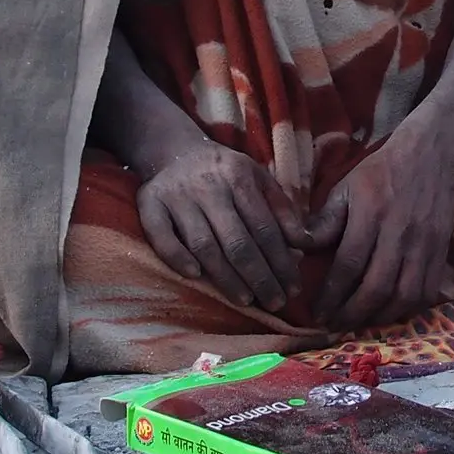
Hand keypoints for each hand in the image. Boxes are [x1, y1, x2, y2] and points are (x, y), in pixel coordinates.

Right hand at [136, 141, 306, 312]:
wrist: (174, 150)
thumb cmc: (224, 172)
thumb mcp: (258, 178)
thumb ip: (282, 210)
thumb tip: (304, 245)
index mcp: (239, 176)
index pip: (265, 228)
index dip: (281, 262)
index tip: (294, 288)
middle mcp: (208, 186)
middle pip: (237, 241)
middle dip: (260, 277)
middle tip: (275, 303)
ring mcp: (176, 196)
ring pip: (203, 244)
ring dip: (225, 278)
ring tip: (246, 300)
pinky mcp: (149, 203)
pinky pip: (161, 236)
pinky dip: (177, 257)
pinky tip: (195, 277)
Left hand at [311, 118, 453, 330]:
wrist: (430, 154)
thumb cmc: (380, 172)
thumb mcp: (345, 187)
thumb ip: (324, 220)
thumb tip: (299, 249)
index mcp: (371, 214)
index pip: (349, 265)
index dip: (331, 295)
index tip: (317, 312)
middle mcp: (399, 233)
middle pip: (377, 287)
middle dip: (352, 315)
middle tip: (335, 326)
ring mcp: (425, 245)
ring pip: (404, 295)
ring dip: (380, 318)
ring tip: (360, 324)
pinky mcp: (441, 251)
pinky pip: (427, 292)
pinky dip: (408, 310)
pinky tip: (390, 314)